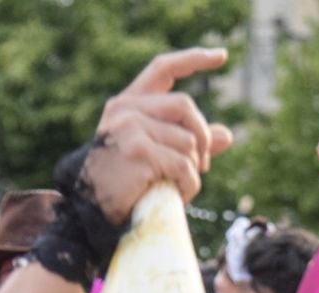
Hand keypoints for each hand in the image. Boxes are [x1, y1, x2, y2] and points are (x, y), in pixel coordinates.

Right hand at [83, 47, 233, 222]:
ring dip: (193, 169)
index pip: (163, 69)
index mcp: (128, 103)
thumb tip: (228, 136)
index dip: (193, 59)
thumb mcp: (156, 155)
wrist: (90, 211)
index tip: (221, 56)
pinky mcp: (139, 151)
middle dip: (203, 136)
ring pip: (188, 141)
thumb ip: (188, 141)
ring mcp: (130, 128)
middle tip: (203, 164)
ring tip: (182, 186)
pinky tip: (180, 195)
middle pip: (185, 106)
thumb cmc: (123, 185)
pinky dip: (189, 185)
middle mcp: (126, 109)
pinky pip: (183, 165)